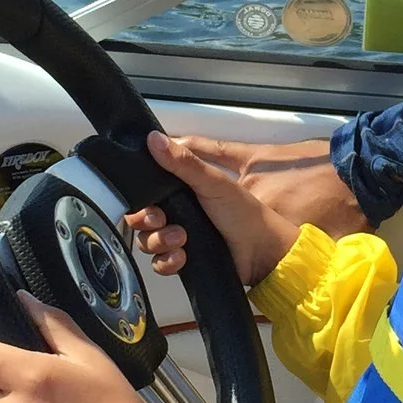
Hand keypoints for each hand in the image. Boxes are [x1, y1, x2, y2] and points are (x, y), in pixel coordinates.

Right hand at [121, 131, 304, 286]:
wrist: (261, 255)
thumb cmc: (247, 216)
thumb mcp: (213, 183)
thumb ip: (184, 161)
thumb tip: (155, 139)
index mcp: (185, 189)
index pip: (147, 191)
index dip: (140, 197)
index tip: (145, 199)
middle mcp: (180, 212)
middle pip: (142, 218)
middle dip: (146, 221)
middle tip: (161, 220)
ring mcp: (181, 236)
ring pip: (148, 241)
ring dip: (158, 242)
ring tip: (181, 239)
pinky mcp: (184, 259)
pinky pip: (160, 263)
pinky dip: (166, 262)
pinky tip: (181, 256)